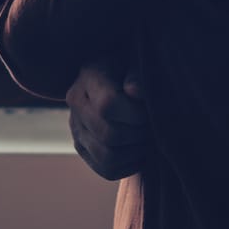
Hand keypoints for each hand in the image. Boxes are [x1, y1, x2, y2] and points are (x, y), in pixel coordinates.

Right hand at [68, 64, 149, 181]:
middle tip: (152, 125)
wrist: (118, 71)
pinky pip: (107, 170)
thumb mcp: (135, 58)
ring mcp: (76, 128)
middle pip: (109, 135)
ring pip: (108, 157)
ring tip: (147, 136)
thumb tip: (135, 93)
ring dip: (136, 151)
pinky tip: (139, 147)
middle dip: (139, 134)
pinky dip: (130, 164)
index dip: (135, 113)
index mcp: (88, 75)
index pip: (108, 106)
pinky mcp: (83, 148)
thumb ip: (137, 73)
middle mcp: (76, 103)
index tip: (149, 108)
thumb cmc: (132, 62)